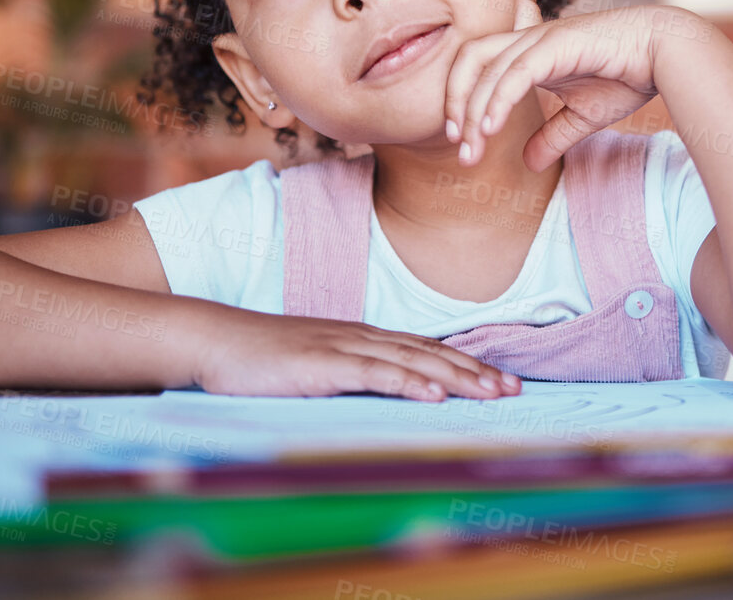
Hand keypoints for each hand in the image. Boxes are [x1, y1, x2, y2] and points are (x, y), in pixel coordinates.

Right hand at [192, 307, 521, 399]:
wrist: (216, 340)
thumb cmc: (264, 359)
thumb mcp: (318, 367)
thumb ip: (353, 375)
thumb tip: (389, 392)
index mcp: (364, 339)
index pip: (427, 351)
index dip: (468, 365)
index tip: (503, 381)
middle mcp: (362, 338)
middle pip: (431, 354)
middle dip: (477, 372)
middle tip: (516, 390)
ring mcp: (343, 348)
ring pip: (413, 361)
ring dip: (457, 377)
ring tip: (492, 392)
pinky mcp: (322, 364)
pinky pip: (374, 373)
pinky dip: (409, 382)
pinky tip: (434, 394)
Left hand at [445, 0, 667, 172]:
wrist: (664, 53)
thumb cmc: (627, 77)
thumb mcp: (582, 118)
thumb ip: (552, 137)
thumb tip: (528, 164)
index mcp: (529, 52)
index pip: (476, 68)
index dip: (460, 102)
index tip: (463, 144)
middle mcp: (528, 40)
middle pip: (468, 61)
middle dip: (454, 104)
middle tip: (460, 149)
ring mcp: (541, 38)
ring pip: (488, 69)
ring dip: (473, 111)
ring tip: (471, 150)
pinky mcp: (557, 43)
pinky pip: (516, 73)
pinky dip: (497, 100)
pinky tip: (490, 129)